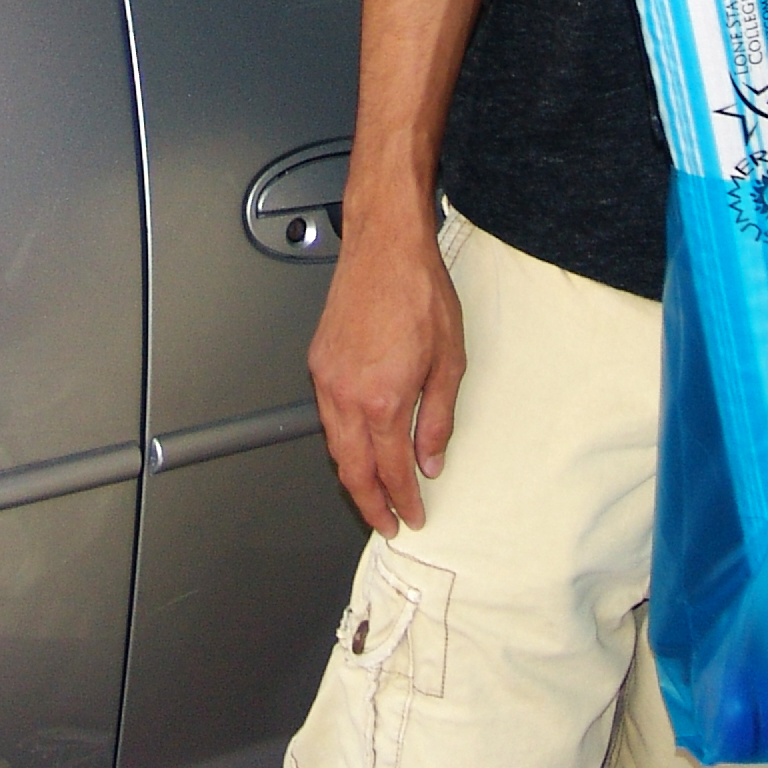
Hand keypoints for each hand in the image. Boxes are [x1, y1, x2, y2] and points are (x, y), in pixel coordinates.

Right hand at [307, 214, 464, 535]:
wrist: (385, 246)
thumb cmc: (418, 291)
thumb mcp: (449, 361)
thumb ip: (437, 418)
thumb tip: (430, 460)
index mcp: (382, 400)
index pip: (391, 470)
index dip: (403, 501)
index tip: (412, 516)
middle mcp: (346, 394)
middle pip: (351, 470)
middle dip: (369, 504)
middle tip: (387, 522)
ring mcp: (326, 378)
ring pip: (333, 446)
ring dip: (353, 476)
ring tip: (373, 493)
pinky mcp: (318, 362)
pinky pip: (326, 417)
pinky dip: (341, 442)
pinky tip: (358, 445)